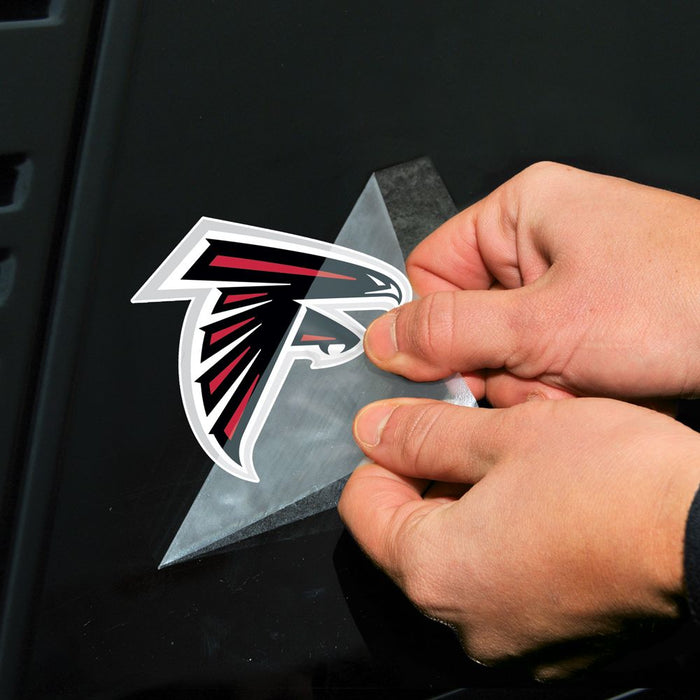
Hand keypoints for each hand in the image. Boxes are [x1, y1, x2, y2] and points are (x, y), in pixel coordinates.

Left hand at [338, 397, 699, 677]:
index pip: (363, 507)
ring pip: (458, 558)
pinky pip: (501, 584)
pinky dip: (507, 544)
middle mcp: (466, 621)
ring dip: (471, 509)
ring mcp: (513, 639)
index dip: (384, 458)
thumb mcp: (503, 434)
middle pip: (408, 535)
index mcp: (436, 572)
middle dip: (430, 481)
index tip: (414, 431)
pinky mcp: (554, 642)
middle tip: (472, 438)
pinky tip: (546, 508)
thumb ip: (423, 435)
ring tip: (518, 469)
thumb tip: (374, 430)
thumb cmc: (617, 484)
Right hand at [364, 162, 699, 405]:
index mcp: (521, 211)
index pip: (430, 270)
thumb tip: (385, 339)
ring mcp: (570, 282)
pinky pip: (543, 360)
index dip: (433, 325)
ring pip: (506, 349)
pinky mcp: (593, 317)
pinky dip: (561, 386)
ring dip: (532, 381)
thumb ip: (451, 332)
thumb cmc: (685, 298)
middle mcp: (542, 242)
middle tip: (530, 376)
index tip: (446, 367)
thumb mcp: (544, 323)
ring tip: (577, 380)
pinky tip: (595, 385)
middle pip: (469, 318)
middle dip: (496, 363)